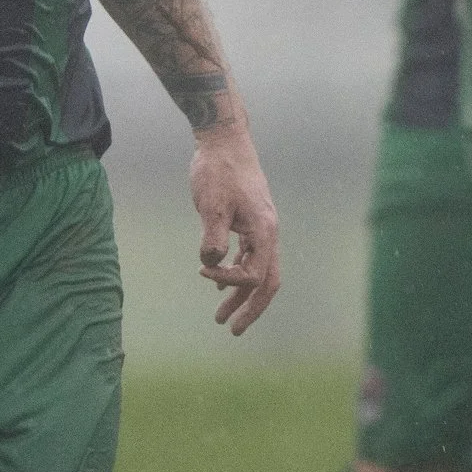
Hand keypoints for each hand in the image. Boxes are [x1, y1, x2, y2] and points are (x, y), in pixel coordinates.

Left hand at [188, 129, 280, 334]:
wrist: (224, 140)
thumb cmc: (217, 170)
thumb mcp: (211, 205)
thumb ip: (213, 238)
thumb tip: (212, 265)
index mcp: (264, 231)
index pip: (253, 274)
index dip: (228, 281)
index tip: (202, 271)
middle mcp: (269, 232)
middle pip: (268, 282)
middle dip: (251, 308)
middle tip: (232, 331)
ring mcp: (262, 227)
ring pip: (259, 270)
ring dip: (241, 295)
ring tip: (222, 317)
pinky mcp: (251, 222)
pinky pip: (250, 256)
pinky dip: (237, 273)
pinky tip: (218, 283)